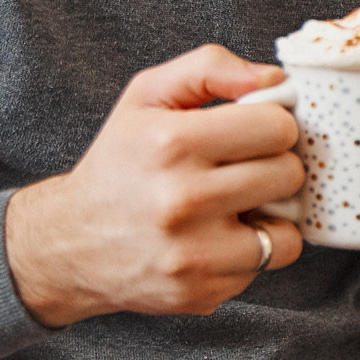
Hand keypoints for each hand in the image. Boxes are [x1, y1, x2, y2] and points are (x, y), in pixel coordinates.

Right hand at [3, 45, 305, 327]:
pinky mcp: (201, 290)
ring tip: (236, 204)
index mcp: (171, 143)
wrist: (68, 243)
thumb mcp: (147, 96)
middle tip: (242, 169)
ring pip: (290, 227)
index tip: (252, 132)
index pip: (277, 126)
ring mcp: (192, 252)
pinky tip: (221, 236)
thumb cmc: (120, 162)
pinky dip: (255, 249)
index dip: (271, 126)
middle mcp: (181, 200)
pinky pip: (268, 262)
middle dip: (274, 166)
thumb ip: (211, 68)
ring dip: (272, 213)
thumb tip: (276, 79)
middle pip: (289, 174)